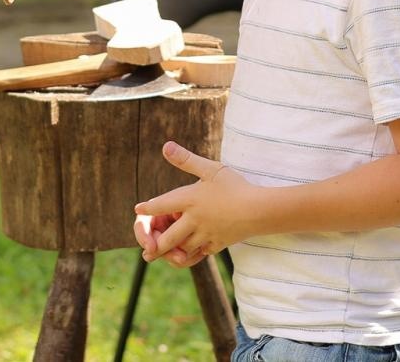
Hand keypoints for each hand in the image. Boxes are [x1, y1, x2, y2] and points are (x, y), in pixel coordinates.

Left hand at [133, 142, 254, 267]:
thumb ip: (187, 160)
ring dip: (174, 250)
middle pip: (168, 237)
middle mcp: (194, 220)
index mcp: (190, 199)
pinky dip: (193, 254)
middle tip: (147, 248)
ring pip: (183, 248)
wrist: (260, 210)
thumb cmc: (235, 186)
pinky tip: (191, 251)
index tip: (139, 209)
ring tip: (166, 251)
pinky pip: (200, 254)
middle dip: (156, 242)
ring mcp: (205, 235)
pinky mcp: (217, 245)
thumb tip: (165, 146)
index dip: (148, 207)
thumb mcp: (211, 169)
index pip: (162, 204)